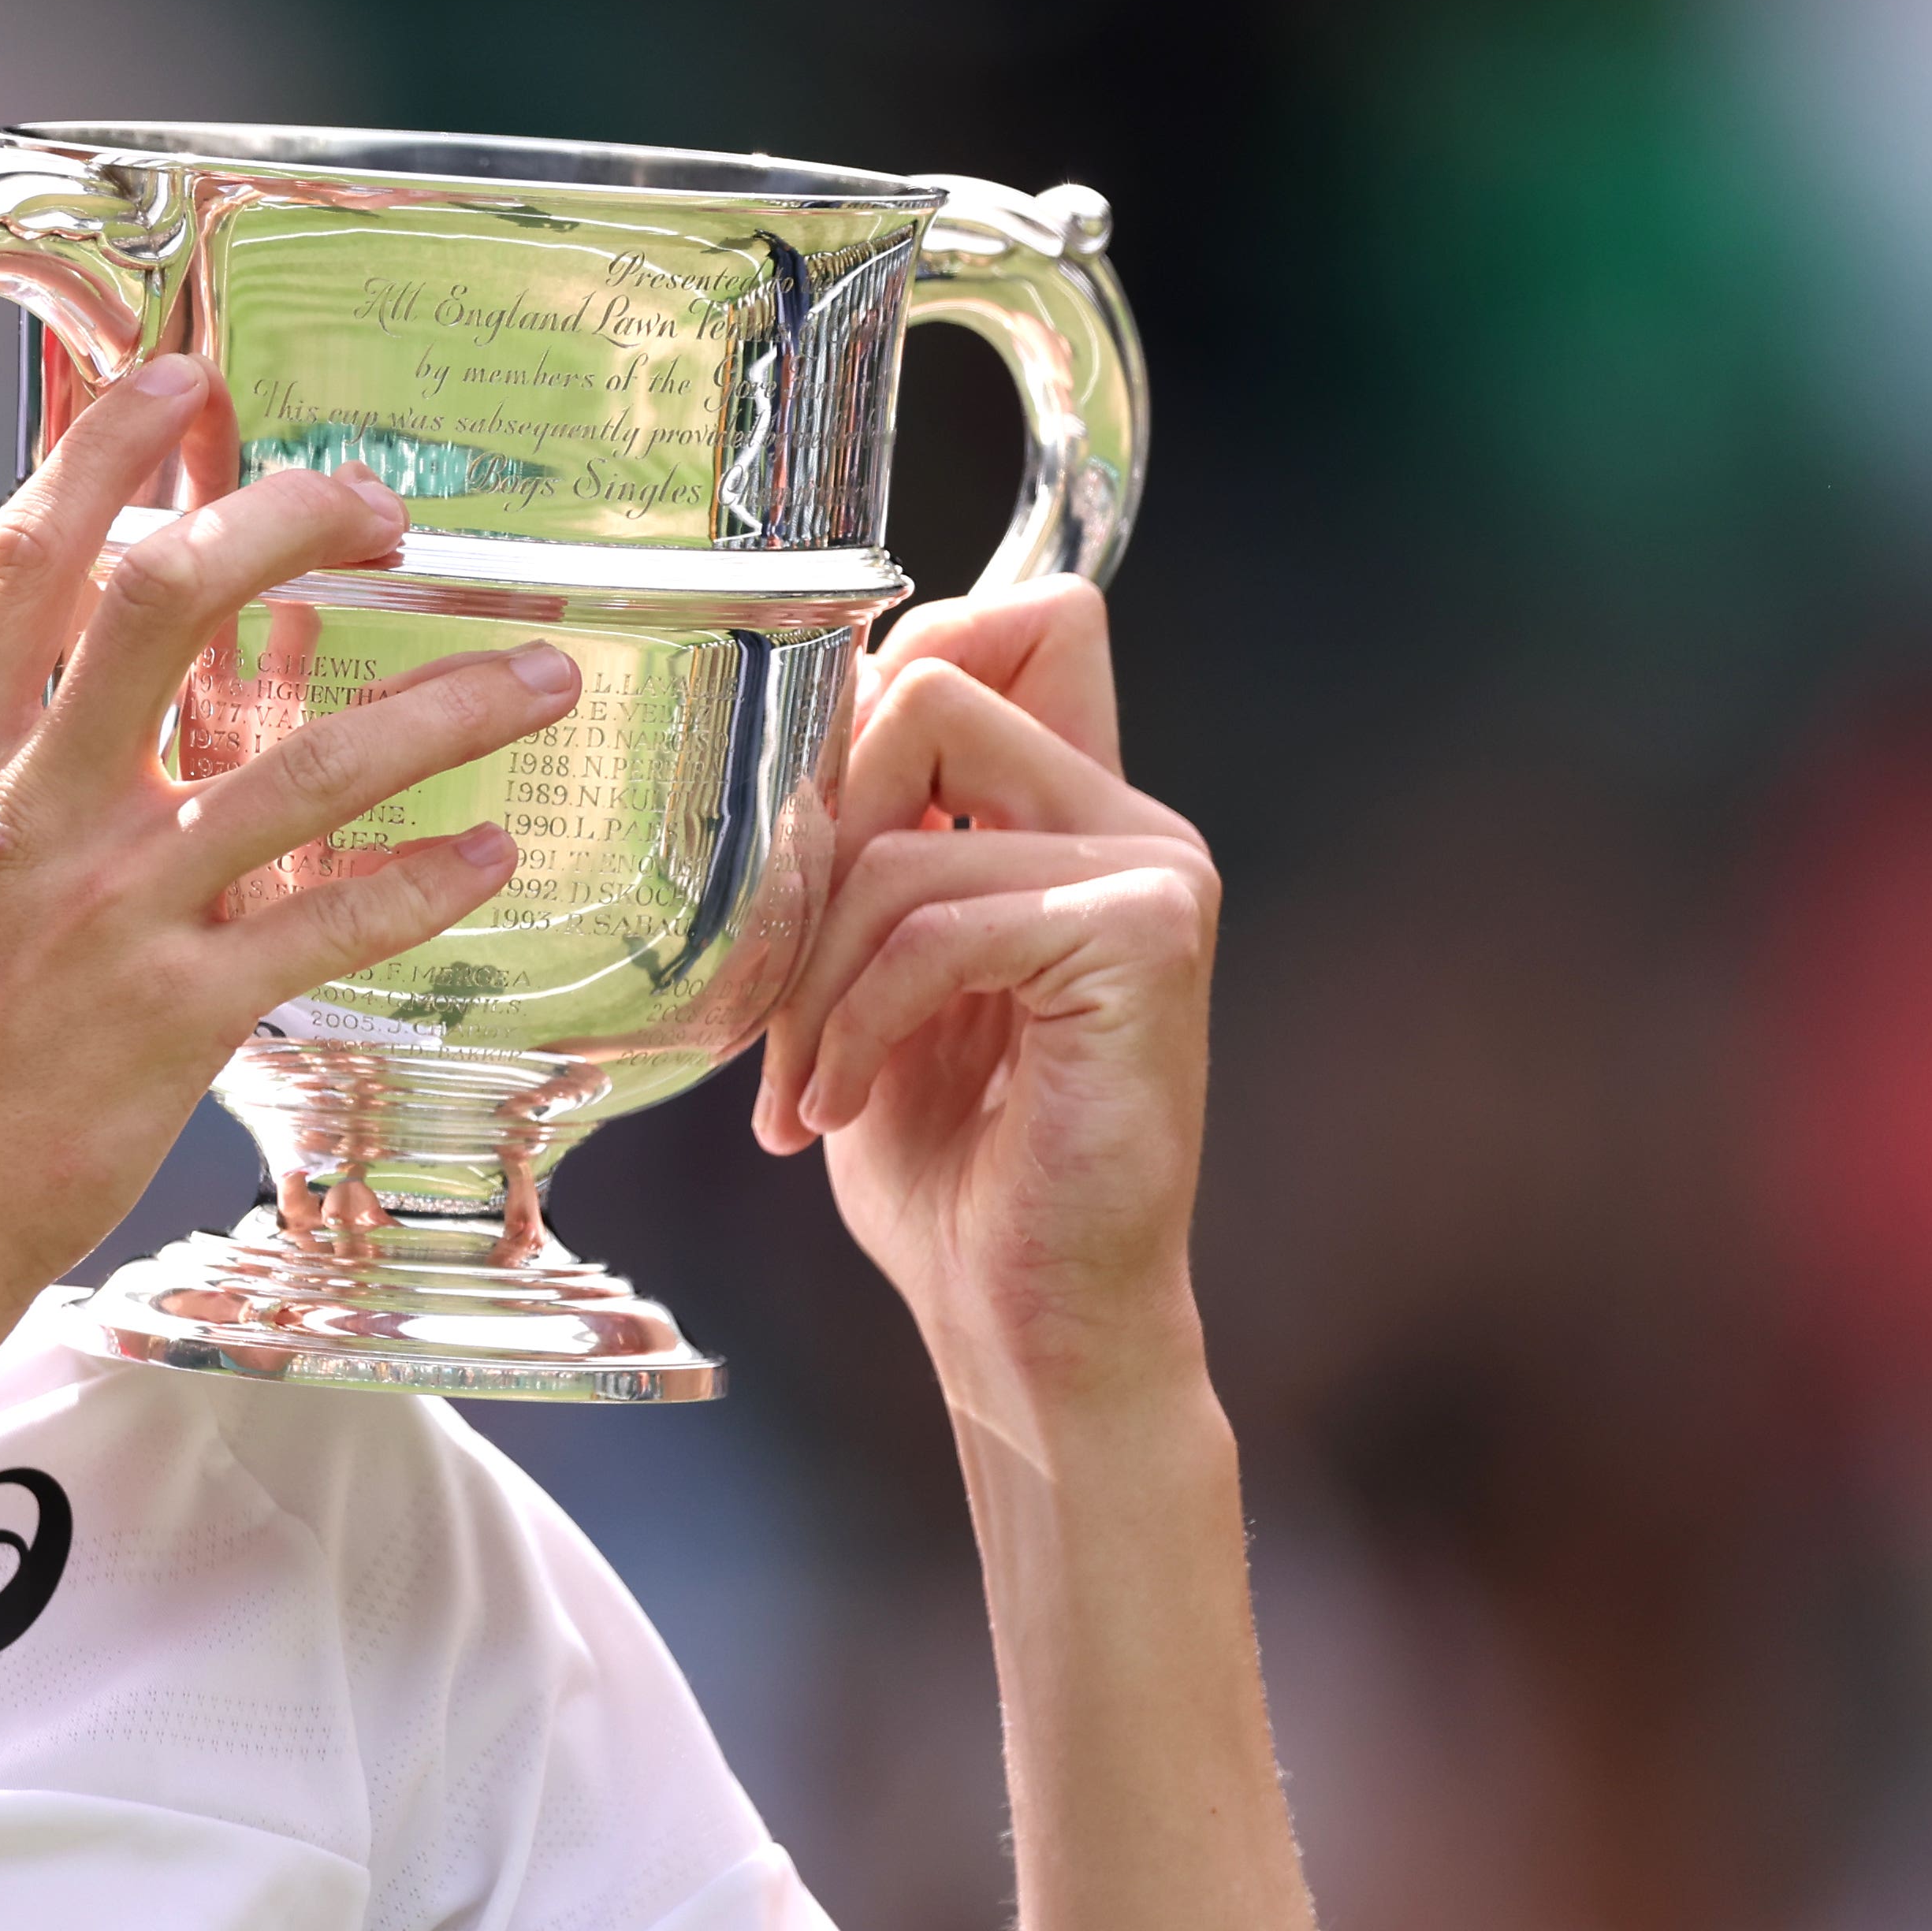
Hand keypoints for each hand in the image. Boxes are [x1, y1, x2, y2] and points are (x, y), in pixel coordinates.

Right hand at [0, 357, 582, 1340]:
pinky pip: (335, 925)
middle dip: (287, 521)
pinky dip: (426, 884)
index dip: (105, 446)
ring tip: (535, 678)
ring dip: (443, 709)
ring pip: (305, 765)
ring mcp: (111, 912)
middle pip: (169, 599)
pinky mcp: (178, 1015)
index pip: (25, 562)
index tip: (179, 379)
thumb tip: (10, 738)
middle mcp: (32, 817)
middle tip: (378, 510)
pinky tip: (484, 856)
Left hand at [751, 576, 1219, 1419]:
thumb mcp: (871, 972)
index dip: (885, 674)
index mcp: (1074, 808)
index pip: (1016, 618)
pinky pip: (932, 925)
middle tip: (780, 980)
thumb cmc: (946, 1158)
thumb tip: (792, 727)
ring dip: (808, 974)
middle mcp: (1131, 818)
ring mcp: (1151, 871)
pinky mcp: (1141, 939)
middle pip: (930, 684)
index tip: (809, 825)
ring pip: (899, 835)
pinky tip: (844, 1109)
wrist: (1025, 1312)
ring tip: (805, 1085)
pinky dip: (855, 1024)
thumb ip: (868, 847)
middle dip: (810, 835)